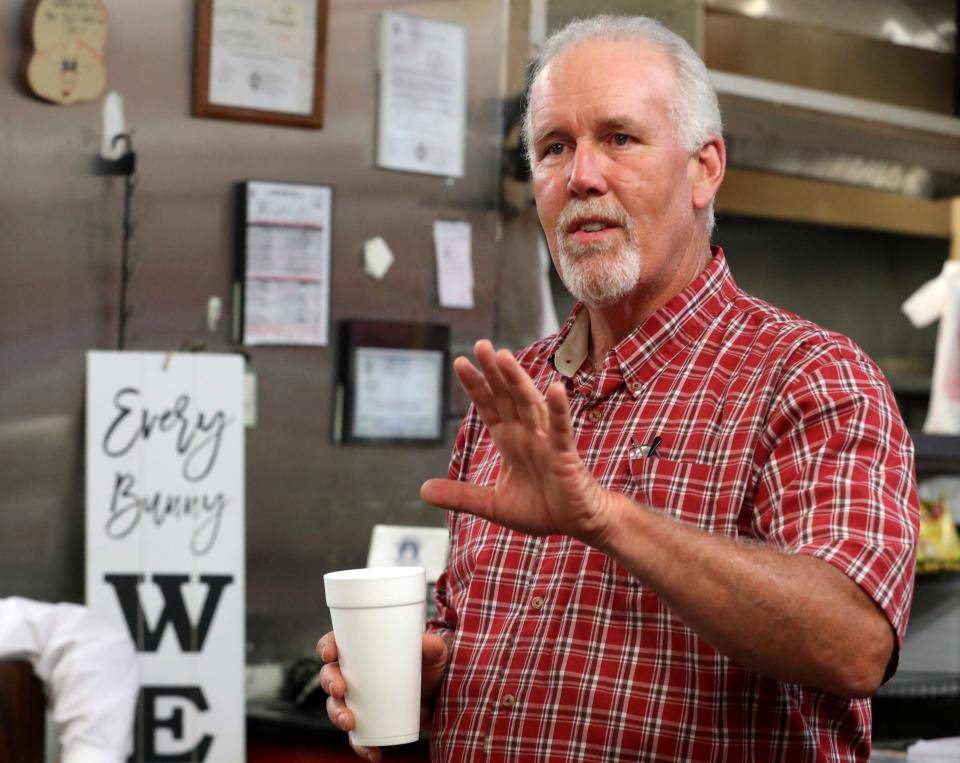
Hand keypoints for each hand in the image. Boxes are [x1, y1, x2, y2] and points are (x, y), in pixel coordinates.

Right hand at [317, 630, 450, 761]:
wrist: (443, 695)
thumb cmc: (432, 666)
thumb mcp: (434, 653)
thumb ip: (432, 645)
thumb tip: (425, 643)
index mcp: (364, 651)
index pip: (337, 644)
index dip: (327, 647)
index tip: (330, 653)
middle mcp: (356, 675)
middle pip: (330, 676)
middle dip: (329, 683)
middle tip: (340, 689)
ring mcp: (360, 700)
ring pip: (337, 706)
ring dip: (337, 715)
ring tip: (349, 722)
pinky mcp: (370, 722)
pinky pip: (357, 737)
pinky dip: (361, 746)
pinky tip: (373, 752)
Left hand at [421, 340, 613, 546]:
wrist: (576, 523)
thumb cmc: (541, 508)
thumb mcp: (492, 504)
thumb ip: (460, 496)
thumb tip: (423, 490)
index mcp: (509, 440)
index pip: (488, 406)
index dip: (475, 384)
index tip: (460, 361)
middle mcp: (526, 434)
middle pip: (507, 396)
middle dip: (494, 371)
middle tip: (481, 345)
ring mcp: (546, 441)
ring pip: (530, 405)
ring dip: (518, 381)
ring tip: (505, 358)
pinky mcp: (565, 456)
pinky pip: (561, 430)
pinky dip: (559, 410)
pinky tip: (555, 389)